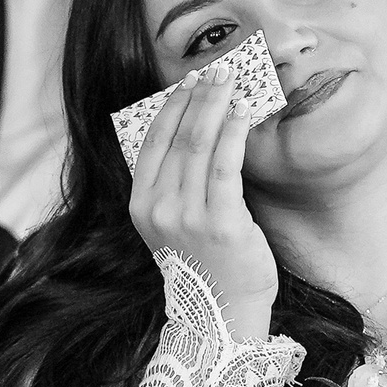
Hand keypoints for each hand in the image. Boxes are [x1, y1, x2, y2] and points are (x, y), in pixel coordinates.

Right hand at [130, 64, 277, 343]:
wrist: (223, 316)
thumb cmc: (208, 266)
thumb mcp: (176, 224)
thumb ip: (176, 184)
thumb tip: (197, 128)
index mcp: (141, 206)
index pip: (152, 142)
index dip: (172, 106)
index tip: (191, 82)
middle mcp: (159, 209)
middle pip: (178, 137)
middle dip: (200, 97)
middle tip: (218, 70)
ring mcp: (188, 217)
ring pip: (201, 145)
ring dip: (218, 105)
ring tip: (233, 81)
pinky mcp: (221, 223)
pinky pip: (226, 165)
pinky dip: (235, 132)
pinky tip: (244, 112)